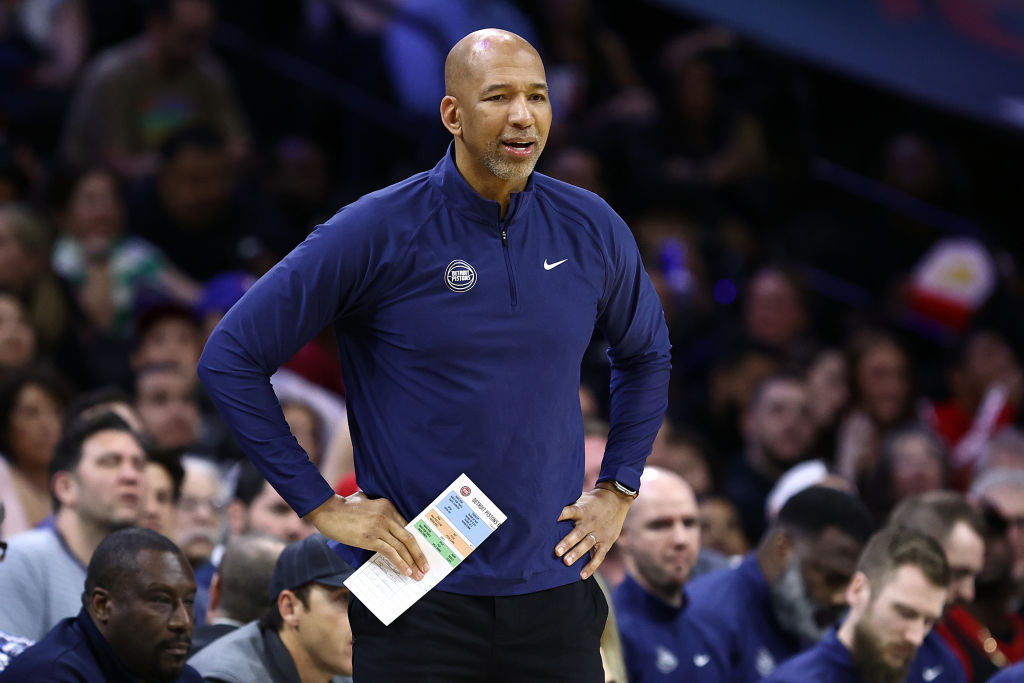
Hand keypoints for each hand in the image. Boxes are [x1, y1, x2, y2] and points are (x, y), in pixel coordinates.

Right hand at [303, 493, 429, 579]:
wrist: (327, 510)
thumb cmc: (343, 508)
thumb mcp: (365, 502)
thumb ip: (376, 510)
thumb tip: (384, 526)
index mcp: (387, 506)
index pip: (406, 527)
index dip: (415, 542)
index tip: (421, 553)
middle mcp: (386, 515)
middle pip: (408, 538)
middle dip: (419, 555)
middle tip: (425, 567)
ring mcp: (379, 527)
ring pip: (401, 547)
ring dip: (412, 562)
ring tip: (418, 574)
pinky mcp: (370, 538)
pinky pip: (390, 552)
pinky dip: (400, 563)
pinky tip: (406, 571)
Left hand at [554, 484, 632, 579]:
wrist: (616, 499)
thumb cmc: (592, 501)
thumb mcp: (581, 499)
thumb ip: (568, 506)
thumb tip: (545, 510)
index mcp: (582, 510)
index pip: (570, 511)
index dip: (560, 515)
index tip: (550, 520)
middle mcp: (590, 521)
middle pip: (578, 533)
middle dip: (567, 542)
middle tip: (556, 552)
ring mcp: (599, 532)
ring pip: (587, 544)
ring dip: (577, 554)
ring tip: (566, 562)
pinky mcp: (607, 542)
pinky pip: (599, 556)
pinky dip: (591, 566)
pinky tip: (582, 575)